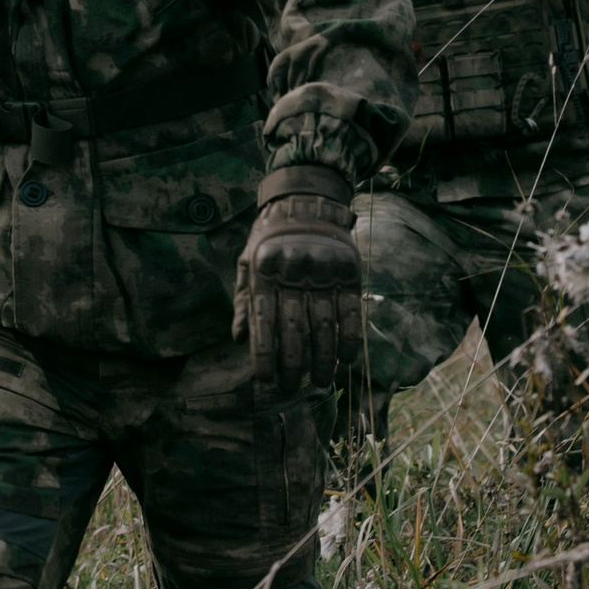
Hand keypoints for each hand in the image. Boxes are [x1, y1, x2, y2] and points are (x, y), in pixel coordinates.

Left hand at [233, 166, 363, 389]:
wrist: (307, 201)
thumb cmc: (271, 238)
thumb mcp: (247, 262)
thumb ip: (243, 300)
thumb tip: (238, 339)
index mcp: (264, 271)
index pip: (264, 321)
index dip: (264, 354)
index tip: (265, 380)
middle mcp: (293, 272)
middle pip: (294, 328)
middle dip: (292, 364)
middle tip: (291, 387)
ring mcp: (323, 271)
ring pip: (324, 325)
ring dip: (323, 358)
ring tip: (320, 381)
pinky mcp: (348, 271)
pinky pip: (351, 311)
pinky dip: (350, 337)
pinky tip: (346, 358)